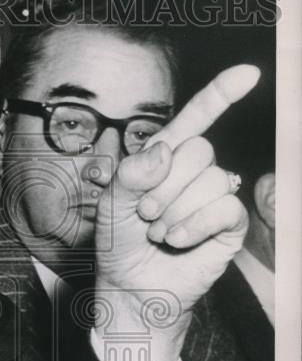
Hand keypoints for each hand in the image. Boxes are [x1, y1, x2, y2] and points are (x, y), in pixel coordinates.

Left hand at [94, 65, 258, 360]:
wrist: (130, 287)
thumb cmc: (119, 242)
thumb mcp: (112, 201)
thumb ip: (132, 171)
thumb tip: (166, 150)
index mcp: (166, 157)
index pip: (196, 119)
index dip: (221, 94)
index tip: (248, 73)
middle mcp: (195, 173)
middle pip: (200, 150)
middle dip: (165, 185)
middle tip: (145, 214)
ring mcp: (215, 197)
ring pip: (212, 180)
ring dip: (176, 211)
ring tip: (158, 232)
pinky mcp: (229, 225)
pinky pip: (226, 207)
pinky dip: (195, 224)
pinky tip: (176, 240)